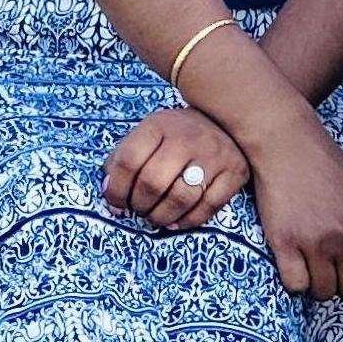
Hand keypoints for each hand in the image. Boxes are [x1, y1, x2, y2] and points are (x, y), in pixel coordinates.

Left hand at [103, 107, 248, 233]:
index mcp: (159, 125)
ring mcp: (214, 155)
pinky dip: (188, 221)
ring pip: (180, 199)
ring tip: (155, 218)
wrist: (226, 119)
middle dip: (139, 206)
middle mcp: (187, 138)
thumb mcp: (148, 134)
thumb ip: (123, 158)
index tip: (115, 204)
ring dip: (161, 217)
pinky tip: (177, 222)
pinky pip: (208, 207)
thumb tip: (107, 190)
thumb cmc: (177, 134)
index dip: (115, 189)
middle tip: (138, 211)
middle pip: (152, 183)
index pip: (128, 161)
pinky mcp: (235, 172)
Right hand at [242, 112, 342, 302]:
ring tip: (313, 268)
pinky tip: (295, 265)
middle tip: (333, 269)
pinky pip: (296, 285)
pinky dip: (296, 282)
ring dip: (319, 285)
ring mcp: (316, 240)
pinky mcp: (285, 242)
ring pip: (324, 292)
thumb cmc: (326, 165)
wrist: (288, 142)